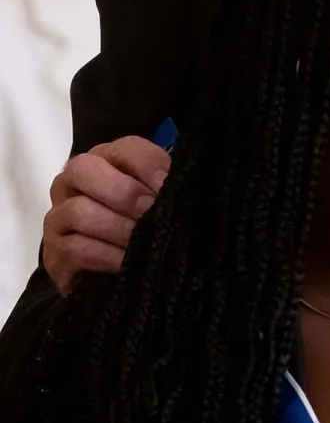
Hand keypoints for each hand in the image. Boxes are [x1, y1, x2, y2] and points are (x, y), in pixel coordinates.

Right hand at [43, 137, 171, 294]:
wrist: (105, 273)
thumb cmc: (135, 227)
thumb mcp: (153, 202)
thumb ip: (162, 188)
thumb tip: (181, 188)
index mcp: (102, 161)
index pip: (123, 149)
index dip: (146, 164)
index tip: (166, 185)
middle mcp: (72, 183)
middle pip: (84, 169)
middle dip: (123, 192)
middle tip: (149, 212)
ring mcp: (58, 216)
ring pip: (79, 211)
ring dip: (117, 227)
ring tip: (142, 241)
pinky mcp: (53, 252)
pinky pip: (74, 248)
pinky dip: (106, 256)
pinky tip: (126, 263)